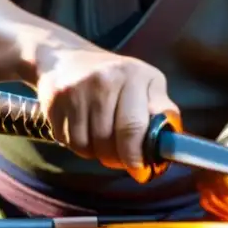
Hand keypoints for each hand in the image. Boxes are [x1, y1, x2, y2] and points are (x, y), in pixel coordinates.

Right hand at [35, 46, 178, 182]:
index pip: (133, 127)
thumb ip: (161, 108)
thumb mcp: (146, 81)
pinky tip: (84, 131)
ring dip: (96, 153)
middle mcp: (103, 80)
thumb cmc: (116, 75)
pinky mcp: (54, 102)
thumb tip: (173, 140)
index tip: (140, 170)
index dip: (136, 155)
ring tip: (103, 140)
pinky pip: (68, 141)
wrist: (65, 57)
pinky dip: (78, 146)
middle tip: (122, 160)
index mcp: (132, 75)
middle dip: (117, 159)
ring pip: (86, 145)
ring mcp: (75, 90)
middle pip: (107, 141)